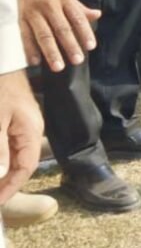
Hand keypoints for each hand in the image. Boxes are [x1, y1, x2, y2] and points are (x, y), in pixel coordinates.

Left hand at [0, 70, 43, 204]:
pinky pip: (8, 145)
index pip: (25, 168)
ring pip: (13, 155)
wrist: (2, 59)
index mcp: (31, 131)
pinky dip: (1, 156)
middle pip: (20, 164)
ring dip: (2, 170)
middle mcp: (30, 131)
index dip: (10, 188)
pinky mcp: (12, 121)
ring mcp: (22, 125)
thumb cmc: (0, 87)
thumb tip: (1, 174)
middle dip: (5, 182)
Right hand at [12, 0, 98, 72]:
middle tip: (78, 61)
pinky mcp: (17, 17)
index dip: (85, 32)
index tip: (91, 47)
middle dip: (70, 45)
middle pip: (62, 28)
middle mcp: (49, 4)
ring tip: (58, 67)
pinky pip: (24, 35)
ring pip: (43, 34)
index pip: (77, 17)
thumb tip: (97, 15)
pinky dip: (29, 49)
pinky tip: (35, 61)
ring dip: (51, 52)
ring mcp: (32, 11)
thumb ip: (78, 7)